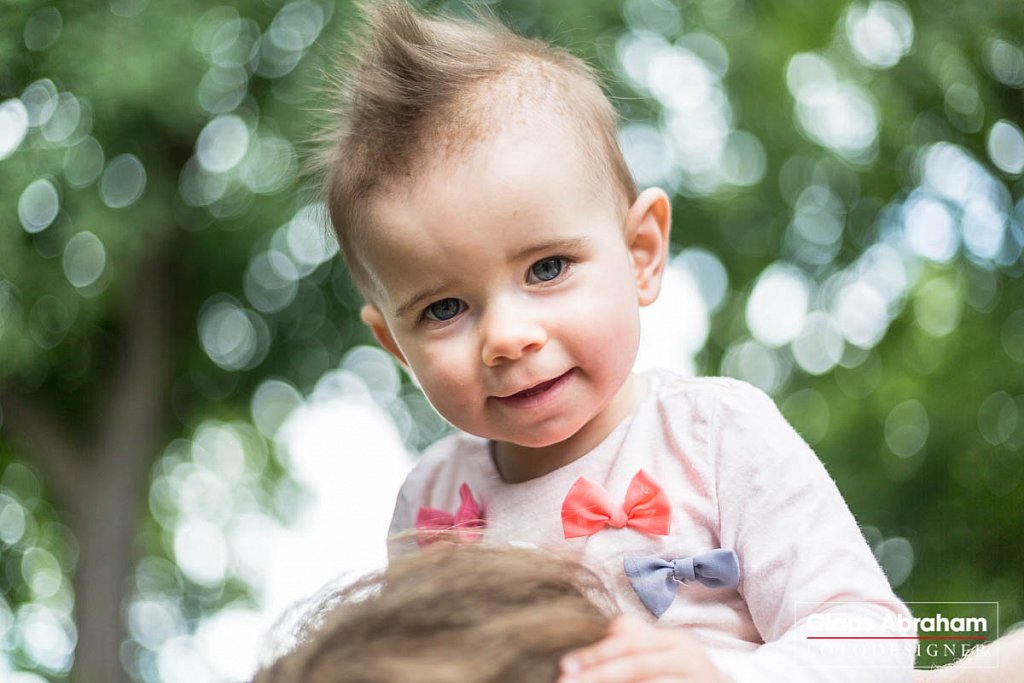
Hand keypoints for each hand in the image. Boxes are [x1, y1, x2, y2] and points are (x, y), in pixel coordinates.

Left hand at [558, 615, 726, 682]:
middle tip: (567, 681)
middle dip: (599, 673)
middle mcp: (689, 659)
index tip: (566, 665)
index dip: (597, 652)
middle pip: (638, 664)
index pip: (631, 641)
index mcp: (676, 642)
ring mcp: (698, 681)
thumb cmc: (684, 673)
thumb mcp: (664, 651)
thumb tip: (611, 628)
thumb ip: (637, 638)